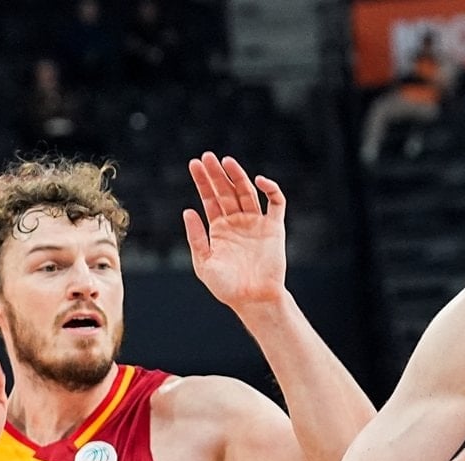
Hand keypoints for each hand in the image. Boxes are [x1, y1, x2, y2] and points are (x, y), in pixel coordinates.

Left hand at [183, 151, 286, 310]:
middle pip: (226, 191)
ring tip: (226, 161)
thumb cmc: (227, 287)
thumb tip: (188, 210)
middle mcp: (237, 222)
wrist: (254, 300)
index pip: (209, 199)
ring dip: (238, 176)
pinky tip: (260, 180)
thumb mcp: (204, 263)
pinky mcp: (274, 228)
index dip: (203, 181)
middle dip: (217, 174)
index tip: (194, 164)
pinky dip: (271, 189)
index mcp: (219, 229)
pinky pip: (276, 203)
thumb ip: (196, 237)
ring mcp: (256, 223)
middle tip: (207, 157)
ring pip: (247, 192)